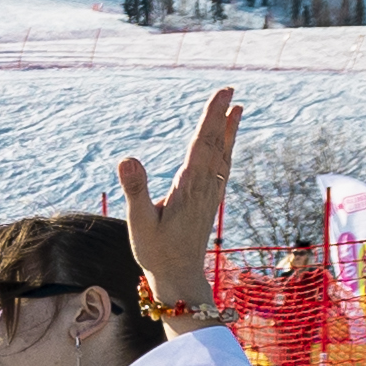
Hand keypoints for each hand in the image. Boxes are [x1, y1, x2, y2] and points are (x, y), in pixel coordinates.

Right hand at [112, 86, 238, 319]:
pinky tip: (227, 143)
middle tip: (229, 89)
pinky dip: (227, 149)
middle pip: (215, 144)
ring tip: (237, 108)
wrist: (179, 276)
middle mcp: (205, 187)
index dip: (211, 117)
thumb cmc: (156, 251)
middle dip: (221, 116)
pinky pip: (222, 167)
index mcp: (188, 187)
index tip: (222, 95)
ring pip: (223, 155)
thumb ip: (135, 190)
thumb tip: (127, 158)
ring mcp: (210, 194)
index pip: (202, 144)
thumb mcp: (139, 223)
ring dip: (229, 130)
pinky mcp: (209, 201)